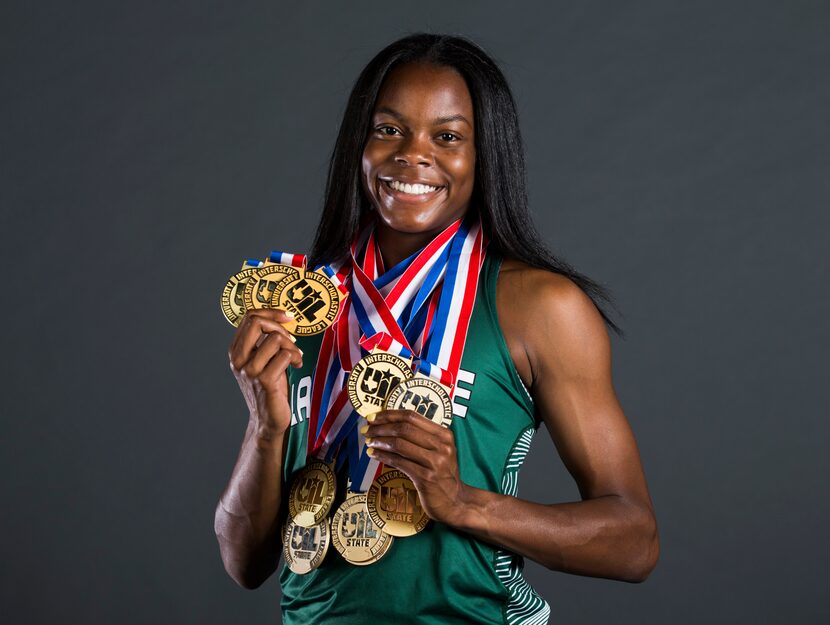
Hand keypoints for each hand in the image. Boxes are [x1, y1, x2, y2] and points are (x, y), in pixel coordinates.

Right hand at [228, 308, 302, 438]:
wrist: (268, 419)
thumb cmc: (269, 387)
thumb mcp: (262, 361)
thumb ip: (264, 342)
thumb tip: (280, 318)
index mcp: (236, 351)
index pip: (249, 317)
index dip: (271, 312)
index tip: (287, 317)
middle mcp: (238, 359)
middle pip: (257, 322)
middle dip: (280, 327)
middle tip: (291, 341)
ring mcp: (249, 370)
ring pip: (275, 339)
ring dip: (292, 346)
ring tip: (296, 358)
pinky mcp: (264, 381)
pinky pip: (284, 356)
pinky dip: (295, 357)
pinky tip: (297, 365)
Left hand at [362, 410, 468, 526]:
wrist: (456, 502)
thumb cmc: (443, 475)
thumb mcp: (439, 451)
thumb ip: (420, 438)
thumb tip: (389, 425)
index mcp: (444, 434)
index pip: (412, 416)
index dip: (389, 414)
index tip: (373, 416)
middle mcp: (441, 445)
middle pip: (404, 429)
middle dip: (381, 427)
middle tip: (366, 429)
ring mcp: (434, 462)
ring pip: (400, 444)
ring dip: (380, 441)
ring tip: (369, 441)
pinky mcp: (426, 477)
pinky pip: (399, 462)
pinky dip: (383, 456)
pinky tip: (374, 454)